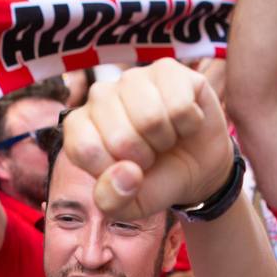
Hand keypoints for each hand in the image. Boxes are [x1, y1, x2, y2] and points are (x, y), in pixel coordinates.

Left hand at [63, 57, 233, 219]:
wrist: (197, 169)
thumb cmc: (154, 182)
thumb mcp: (129, 206)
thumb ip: (113, 200)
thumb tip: (128, 172)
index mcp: (80, 128)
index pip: (85, 149)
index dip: (113, 171)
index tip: (126, 171)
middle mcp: (100, 96)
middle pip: (121, 137)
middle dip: (144, 157)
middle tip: (150, 154)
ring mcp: (133, 78)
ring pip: (151, 118)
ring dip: (166, 139)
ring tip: (164, 138)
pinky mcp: (167, 69)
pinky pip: (180, 105)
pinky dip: (189, 124)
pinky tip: (182, 122)